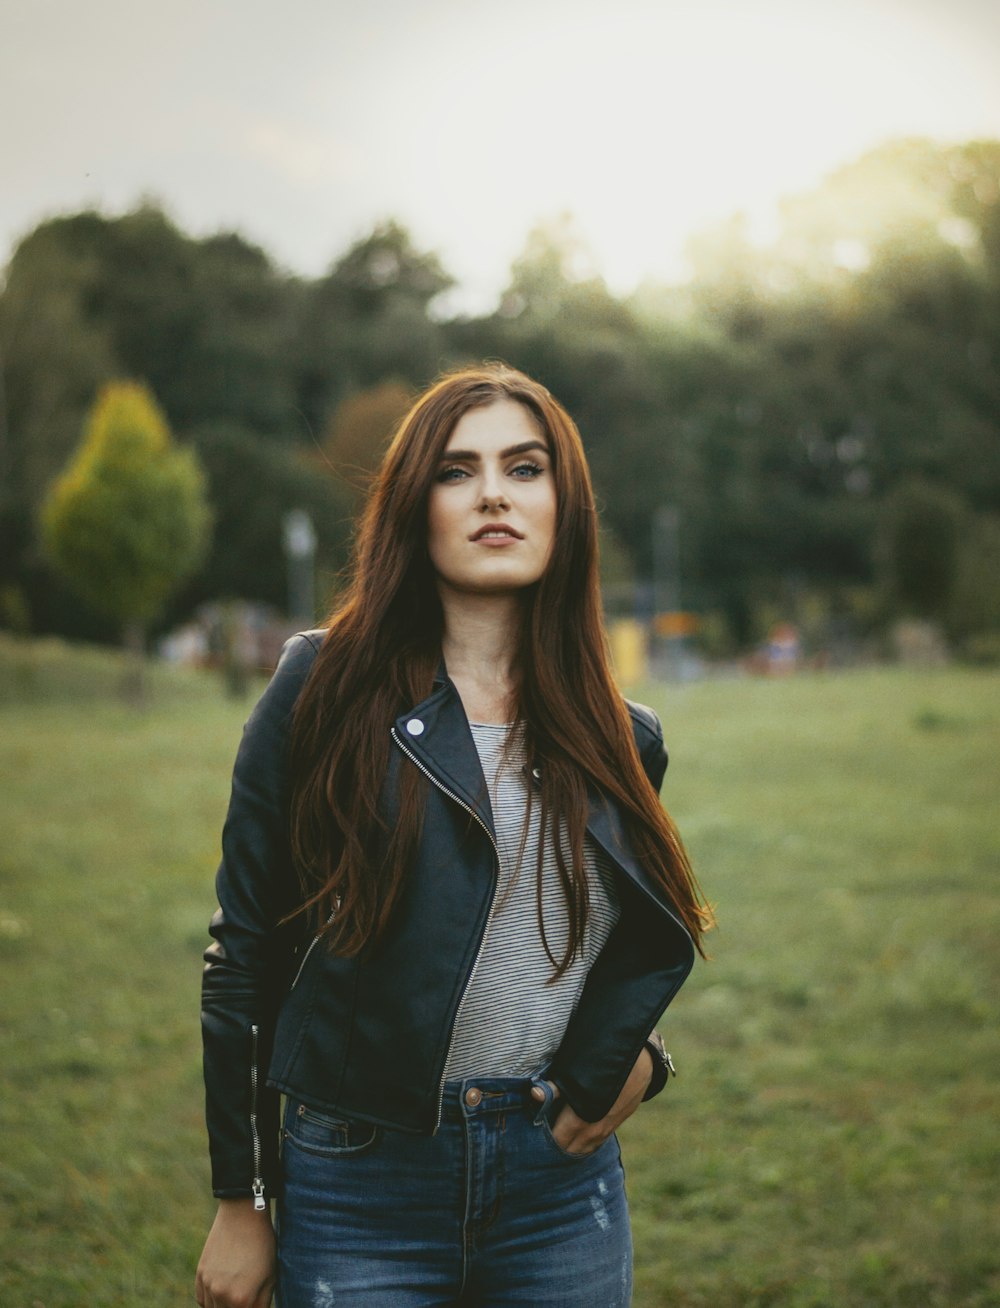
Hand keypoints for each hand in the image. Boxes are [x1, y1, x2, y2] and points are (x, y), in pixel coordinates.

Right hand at [195, 1198, 275, 1307]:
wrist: (242, 1214)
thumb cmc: (262, 1244)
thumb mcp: (270, 1276)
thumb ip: (261, 1303)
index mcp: (241, 1300)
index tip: (253, 1302)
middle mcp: (221, 1296)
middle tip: (245, 1296)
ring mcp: (208, 1285)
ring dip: (223, 1306)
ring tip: (236, 1291)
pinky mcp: (200, 1274)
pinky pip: (203, 1300)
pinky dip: (211, 1300)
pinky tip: (223, 1290)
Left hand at [532, 1047, 652, 1155]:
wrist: (640, 1061)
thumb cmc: (602, 1063)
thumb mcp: (577, 1072)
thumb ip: (556, 1087)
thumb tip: (533, 1093)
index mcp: (580, 1118)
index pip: (558, 1140)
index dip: (546, 1140)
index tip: (536, 1135)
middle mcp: (594, 1128)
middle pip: (571, 1148)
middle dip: (558, 1146)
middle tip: (544, 1142)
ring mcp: (608, 1128)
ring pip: (586, 1147)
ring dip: (573, 1147)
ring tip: (560, 1142)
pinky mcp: (617, 1123)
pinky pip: (598, 1141)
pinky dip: (587, 1143)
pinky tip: (580, 1139)